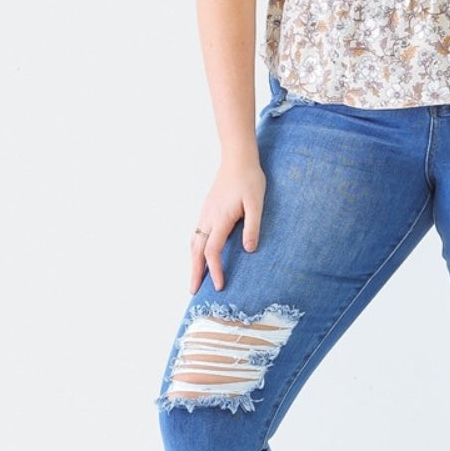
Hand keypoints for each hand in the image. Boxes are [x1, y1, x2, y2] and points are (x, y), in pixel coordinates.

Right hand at [190, 156, 265, 293]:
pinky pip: (197, 234)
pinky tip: (199, 254)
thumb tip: (249, 250)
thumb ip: (252, 227)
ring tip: (194, 277)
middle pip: (196, 251)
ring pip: (194, 242)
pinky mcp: (207, 209)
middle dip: (195, 272)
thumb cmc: (250, 180)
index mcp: (220, 219)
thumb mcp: (256, 204)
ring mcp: (205, 213)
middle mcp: (208, 218)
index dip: (214, 270)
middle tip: (193, 291)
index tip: (218, 286)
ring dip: (193, 261)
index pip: (212, 251)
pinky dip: (195, 249)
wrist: (238, 159)